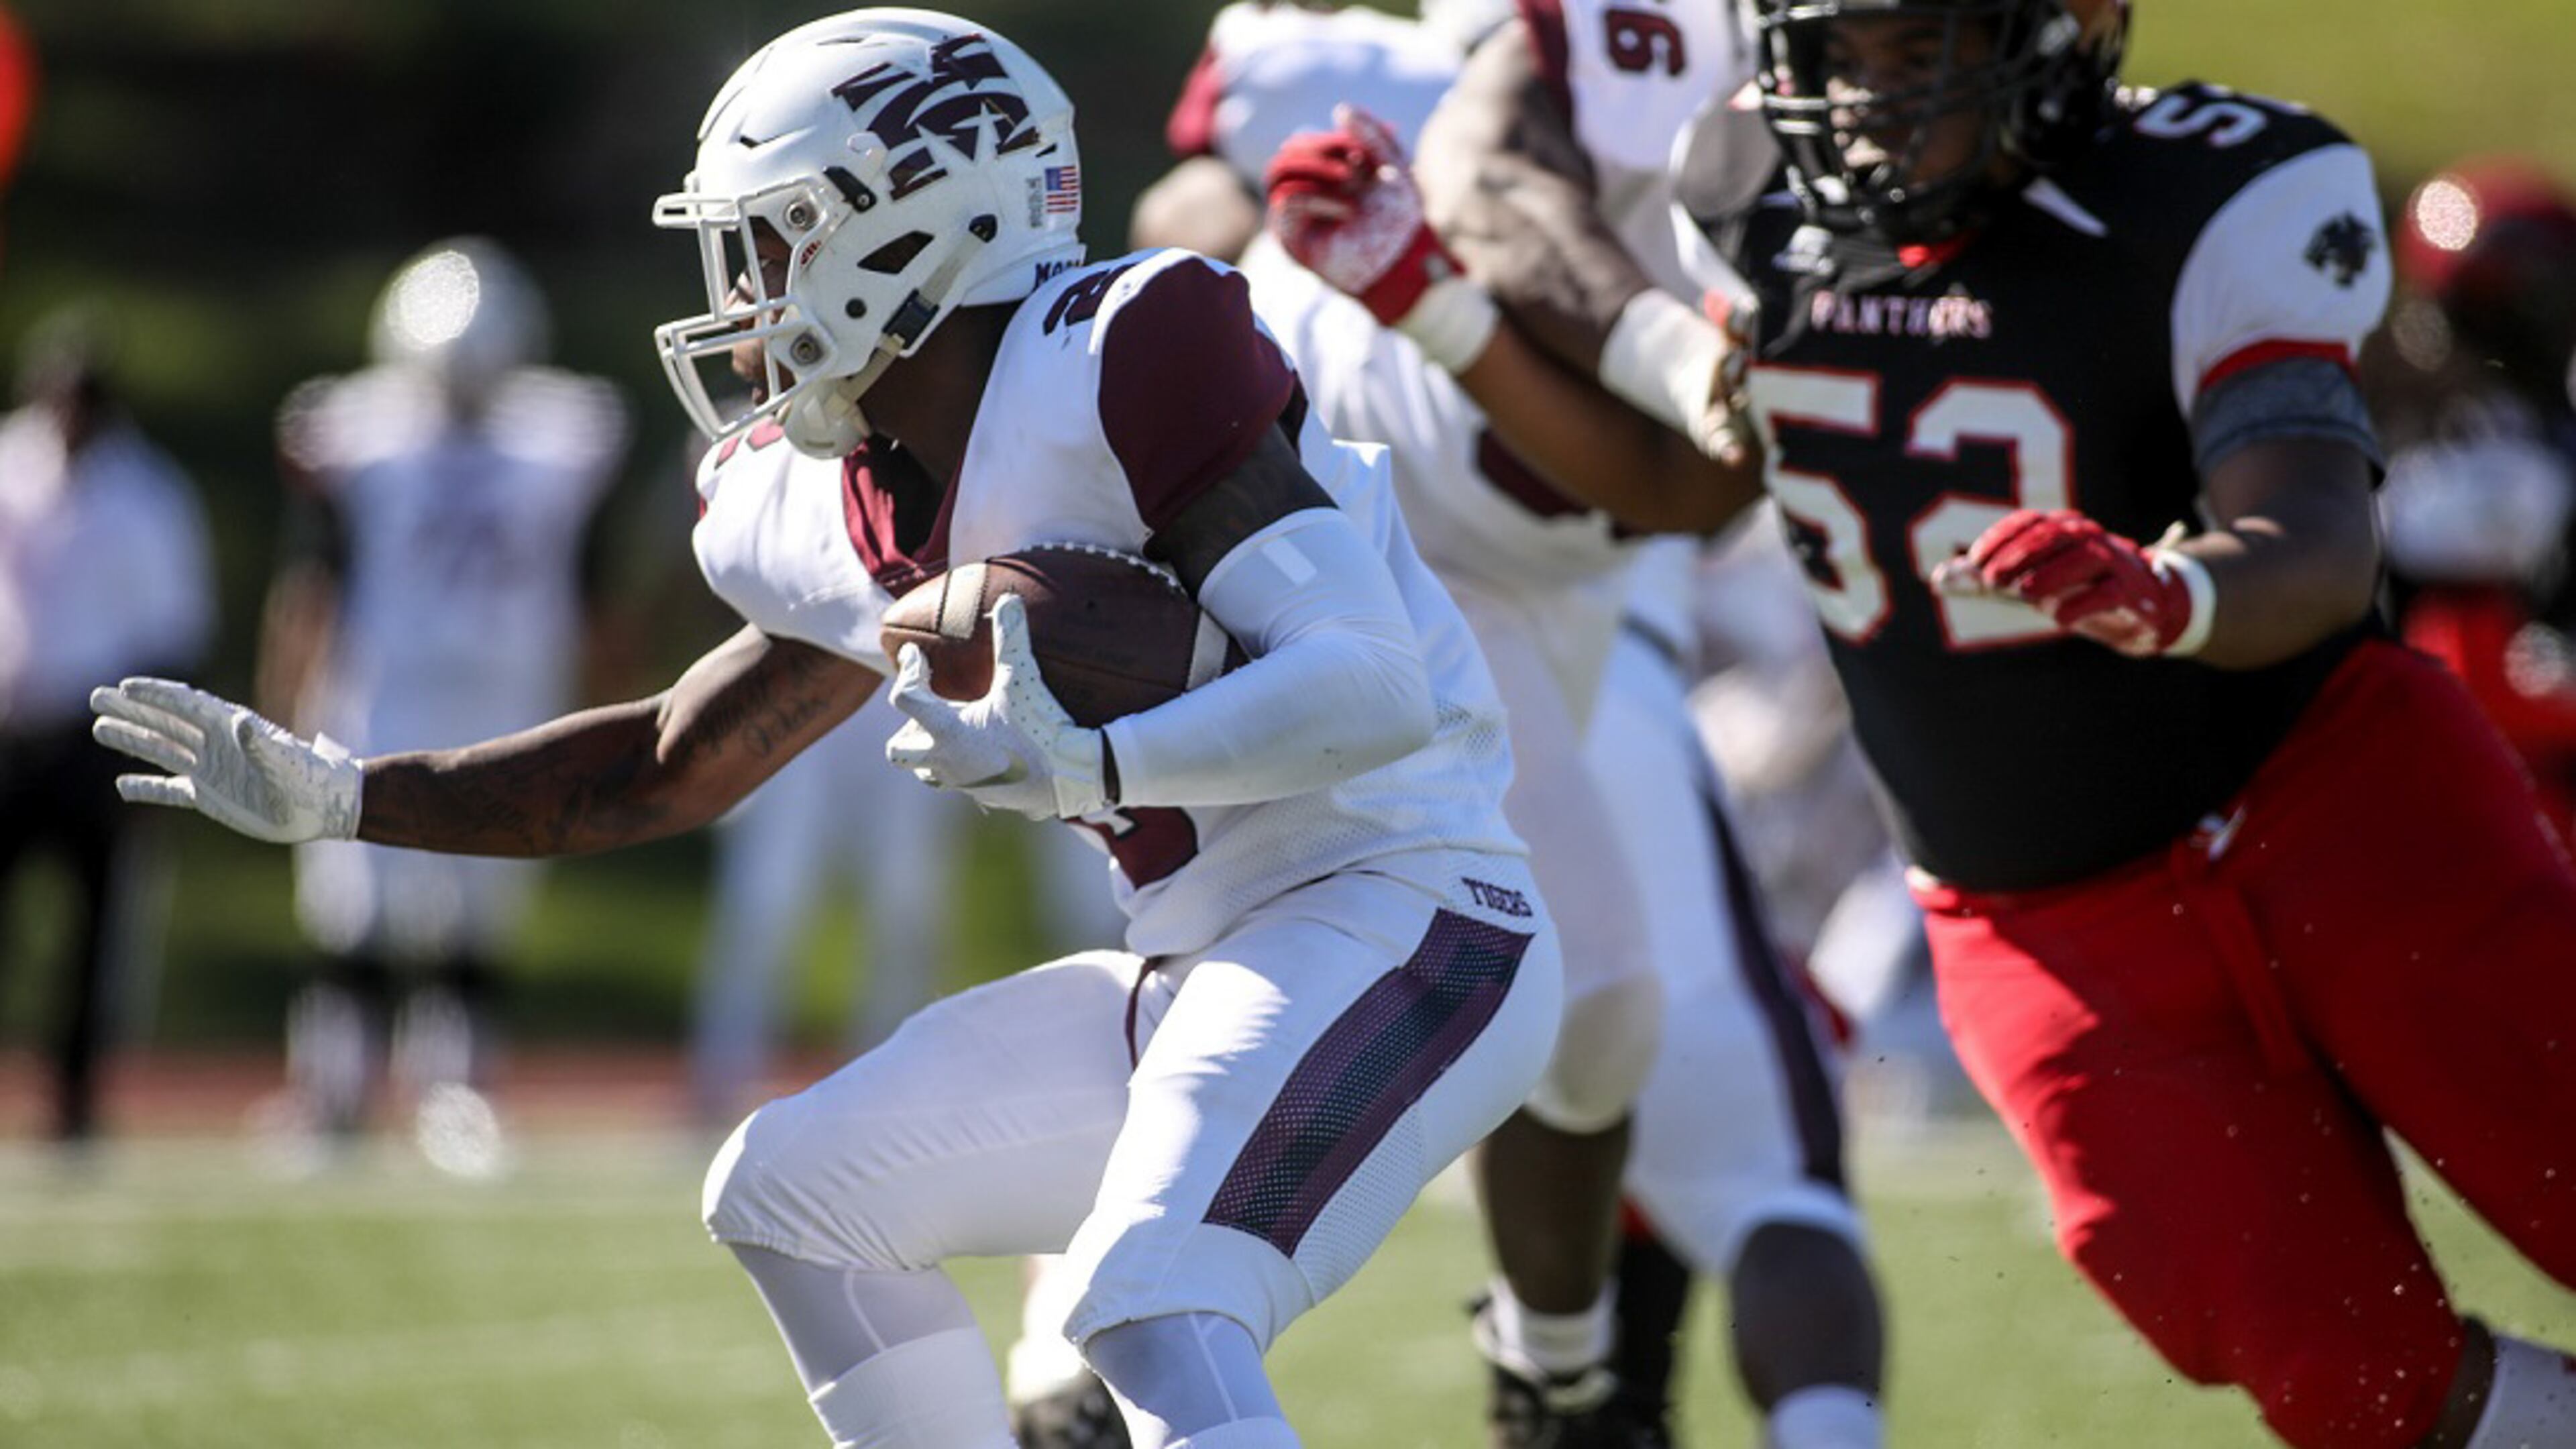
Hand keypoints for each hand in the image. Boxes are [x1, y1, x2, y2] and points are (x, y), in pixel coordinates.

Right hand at [90, 677, 362, 841]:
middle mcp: (214, 745)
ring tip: (99, 729)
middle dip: (131, 710)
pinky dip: (146, 788)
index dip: (156, 694)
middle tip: (95, 697)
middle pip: (164, 722)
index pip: (185, 704)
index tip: (124, 686)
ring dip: (132, 740)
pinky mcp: (209, 796)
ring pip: (161, 750)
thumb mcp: (285, 760)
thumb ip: (260, 744)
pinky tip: (122, 786)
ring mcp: (209, 769)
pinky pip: (169, 790)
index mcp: (229, 728)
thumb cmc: (308, 777)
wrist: (320, 807)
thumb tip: (241, 723)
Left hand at [884, 595, 1110, 819]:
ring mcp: (964, 784)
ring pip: (927, 773)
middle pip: (899, 750)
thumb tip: (1008, 599)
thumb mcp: (1024, 680)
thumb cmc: (1042, 729)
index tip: (916, 654)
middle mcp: (947, 762)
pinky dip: (964, 765)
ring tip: (952, 730)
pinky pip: (961, 783)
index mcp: (946, 732)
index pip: (904, 697)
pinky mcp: (986, 797)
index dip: (908, 671)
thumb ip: (1011, 638)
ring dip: (931, 751)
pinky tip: (988, 750)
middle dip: (907, 726)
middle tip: (929, 705)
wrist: (1074, 777)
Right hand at [1265, 105, 1465, 328]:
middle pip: (1291, 148)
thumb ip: (1371, 134)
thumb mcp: (1393, 165)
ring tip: (1349, 180)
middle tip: (1356, 163)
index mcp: (1325, 172)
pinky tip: (1346, 209)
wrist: (1401, 264)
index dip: (1336, 139)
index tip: (1366, 154)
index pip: (1310, 139)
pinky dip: (1316, 196)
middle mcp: (1306, 189)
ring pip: (1280, 169)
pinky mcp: (1290, 236)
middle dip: (1323, 148)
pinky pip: (1286, 199)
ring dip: (1316, 167)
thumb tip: (1339, 109)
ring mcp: (1295, 212)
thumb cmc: (1399, 219)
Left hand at [1931, 510, 2208, 656]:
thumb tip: (1939, 577)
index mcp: (2062, 529)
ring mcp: (2114, 562)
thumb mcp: (2030, 583)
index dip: (2000, 538)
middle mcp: (2089, 538)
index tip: (1974, 564)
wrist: (2142, 610)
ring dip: (2051, 574)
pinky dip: (2084, 604)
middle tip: (1990, 580)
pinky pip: (2110, 592)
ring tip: (2024, 594)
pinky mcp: (2132, 593)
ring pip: (2085, 556)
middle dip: (2020, 554)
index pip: (2030, 522)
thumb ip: (1988, 581)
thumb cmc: (2077, 590)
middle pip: (2054, 534)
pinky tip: (2058, 618)